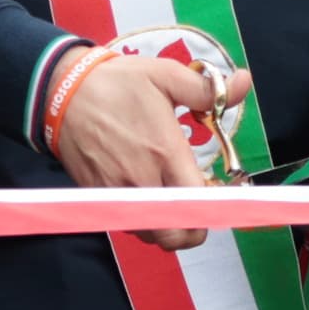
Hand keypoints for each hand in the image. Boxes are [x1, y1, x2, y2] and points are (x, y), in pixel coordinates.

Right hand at [52, 50, 248, 251]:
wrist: (63, 91)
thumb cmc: (117, 83)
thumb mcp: (165, 75)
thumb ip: (207, 88)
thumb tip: (245, 81)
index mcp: (164, 152)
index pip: (198, 205)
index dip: (215, 207)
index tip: (218, 195)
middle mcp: (141, 180)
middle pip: (176, 235)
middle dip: (195, 227)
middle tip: (197, 202)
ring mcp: (117, 193)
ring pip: (152, 235)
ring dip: (169, 225)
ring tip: (172, 197)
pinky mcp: (99, 197)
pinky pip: (129, 224)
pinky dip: (145, 220)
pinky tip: (148, 193)